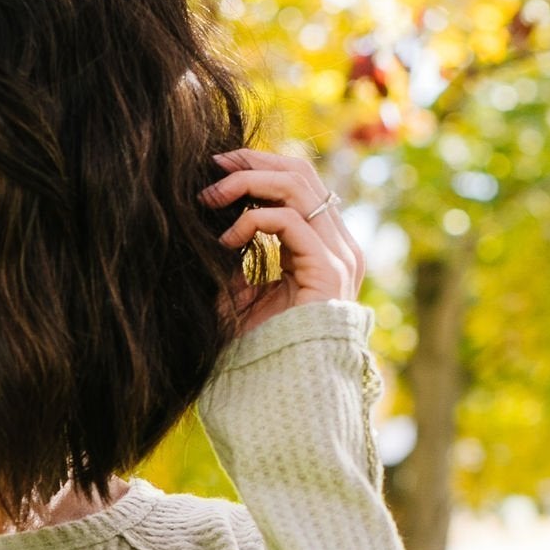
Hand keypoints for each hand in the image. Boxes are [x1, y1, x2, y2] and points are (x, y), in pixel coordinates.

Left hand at [202, 147, 362, 333]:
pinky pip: (289, 222)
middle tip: (212, 167)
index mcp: (323, 245)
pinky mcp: (328, 270)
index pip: (299, 182)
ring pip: (297, 187)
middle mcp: (338, 245)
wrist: (280, 387)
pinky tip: (226, 242)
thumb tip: (212, 218)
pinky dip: (252, 222)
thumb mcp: (244, 291)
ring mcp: (338, 256)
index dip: (260, 165)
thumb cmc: (261, 346)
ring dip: (248, 184)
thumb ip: (239, 253)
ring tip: (211, 198)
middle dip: (253, 162)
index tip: (218, 166)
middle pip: (301, 173)